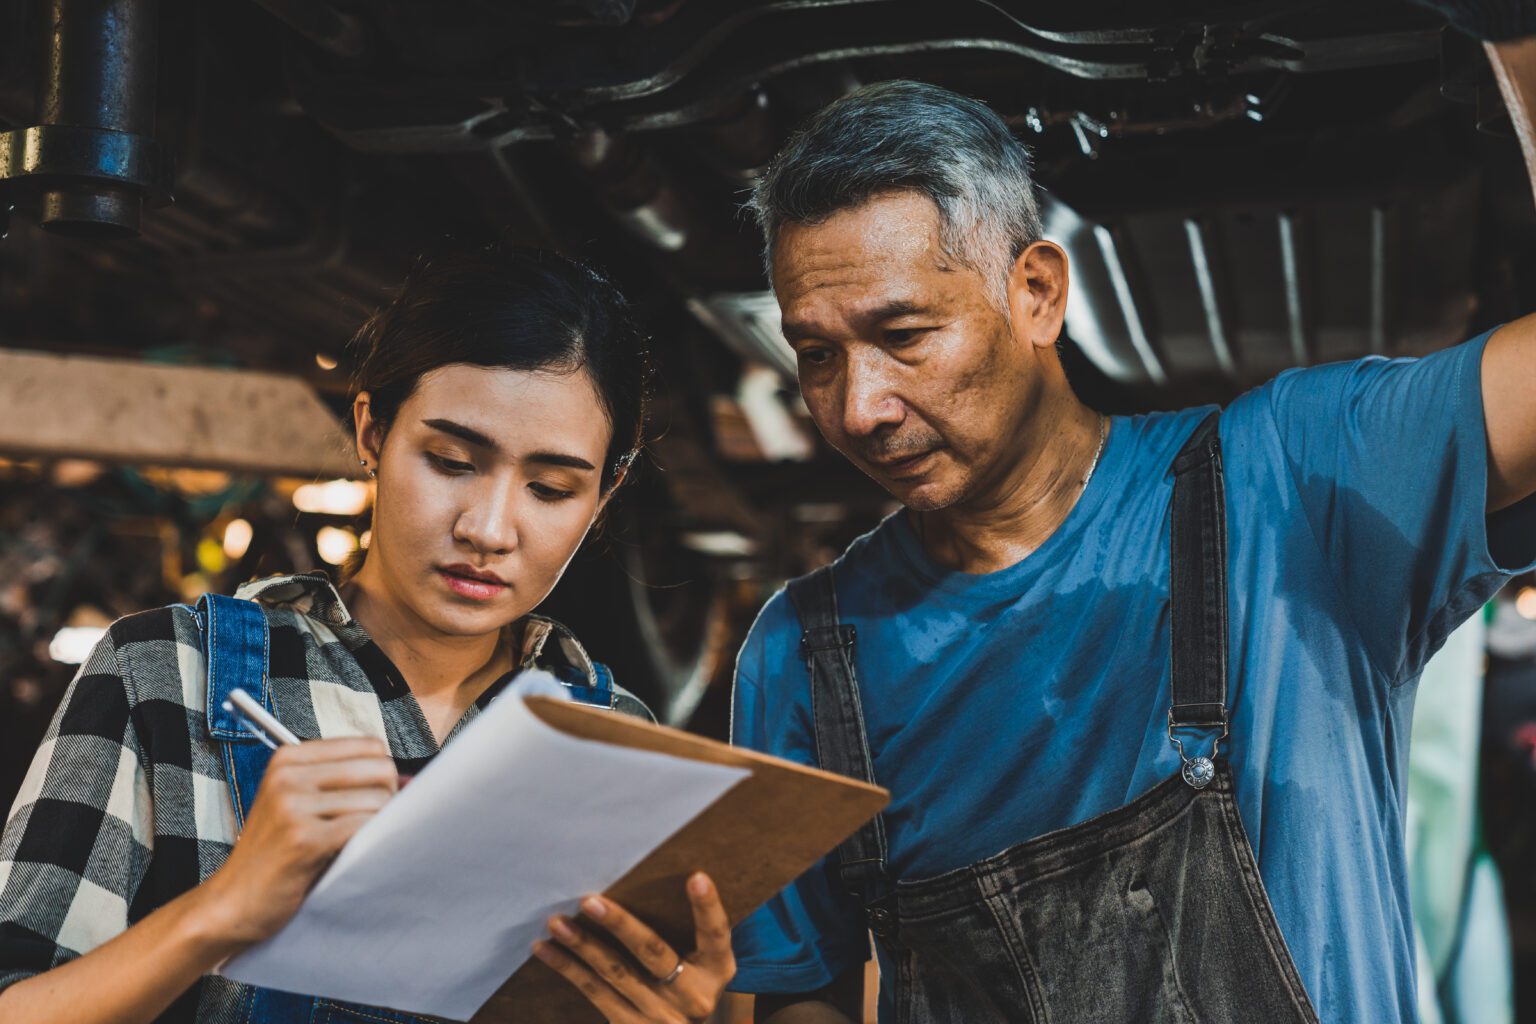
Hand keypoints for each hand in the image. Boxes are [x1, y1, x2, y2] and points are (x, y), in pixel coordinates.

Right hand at [197, 738, 397, 945]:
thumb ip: (350, 785)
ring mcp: (293, 805)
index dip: (383, 774)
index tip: (374, 800)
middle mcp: (289, 775)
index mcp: (289, 758)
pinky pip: (364, 827)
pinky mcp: (303, 838)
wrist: (233, 902)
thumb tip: (413, 780)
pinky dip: (371, 841)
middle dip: (390, 797)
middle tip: (373, 825)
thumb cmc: (277, 855)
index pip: (370, 746)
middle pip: (380, 768)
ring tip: (360, 843)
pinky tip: (356, 854)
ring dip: (381, 824)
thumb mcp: (302, 805)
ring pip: (378, 799)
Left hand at [534, 872, 735, 1022]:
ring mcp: (661, 1017)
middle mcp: (693, 996)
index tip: (697, 877)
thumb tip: (645, 879)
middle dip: (620, 925)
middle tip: (590, 901)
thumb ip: (686, 932)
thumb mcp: (702, 965)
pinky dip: (569, 969)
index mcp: (717, 970)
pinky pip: (595, 993)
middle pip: (653, 953)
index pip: (716, 934)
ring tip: (556, 923)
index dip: (707, 907)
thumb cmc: (686, 984)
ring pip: (616, 974)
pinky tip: (546, 949)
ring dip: (582, 946)